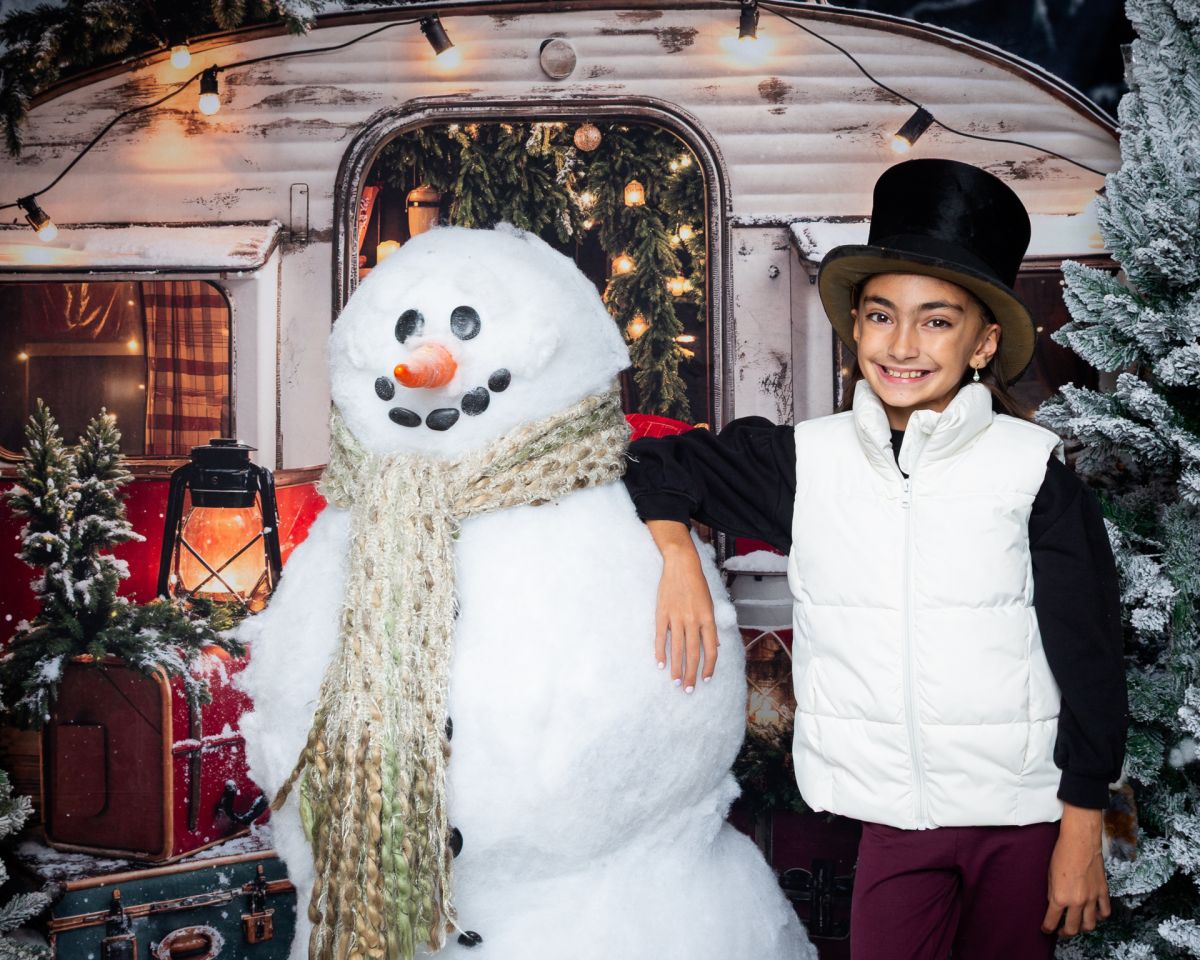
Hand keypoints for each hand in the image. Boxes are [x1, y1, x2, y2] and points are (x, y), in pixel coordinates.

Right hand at [646, 520, 718, 691]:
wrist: (681, 565)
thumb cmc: (698, 584)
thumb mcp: (710, 604)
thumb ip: (711, 626)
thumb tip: (714, 646)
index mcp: (708, 619)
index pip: (711, 650)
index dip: (709, 667)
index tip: (705, 679)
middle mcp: (693, 620)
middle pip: (693, 653)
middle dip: (692, 674)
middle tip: (689, 689)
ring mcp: (676, 618)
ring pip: (677, 649)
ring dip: (677, 668)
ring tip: (676, 682)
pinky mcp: (662, 614)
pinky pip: (661, 637)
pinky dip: (660, 652)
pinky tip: (660, 664)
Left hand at [1042, 804, 1110, 937]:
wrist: (1080, 841)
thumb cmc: (1061, 854)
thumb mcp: (1050, 875)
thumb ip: (1053, 893)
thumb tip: (1054, 904)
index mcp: (1060, 897)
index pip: (1052, 921)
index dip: (1047, 928)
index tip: (1045, 929)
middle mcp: (1077, 902)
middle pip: (1073, 928)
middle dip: (1064, 933)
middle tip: (1060, 931)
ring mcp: (1092, 898)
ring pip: (1090, 925)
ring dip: (1083, 928)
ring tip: (1077, 926)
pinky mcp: (1103, 892)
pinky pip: (1105, 912)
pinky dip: (1100, 917)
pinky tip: (1095, 915)